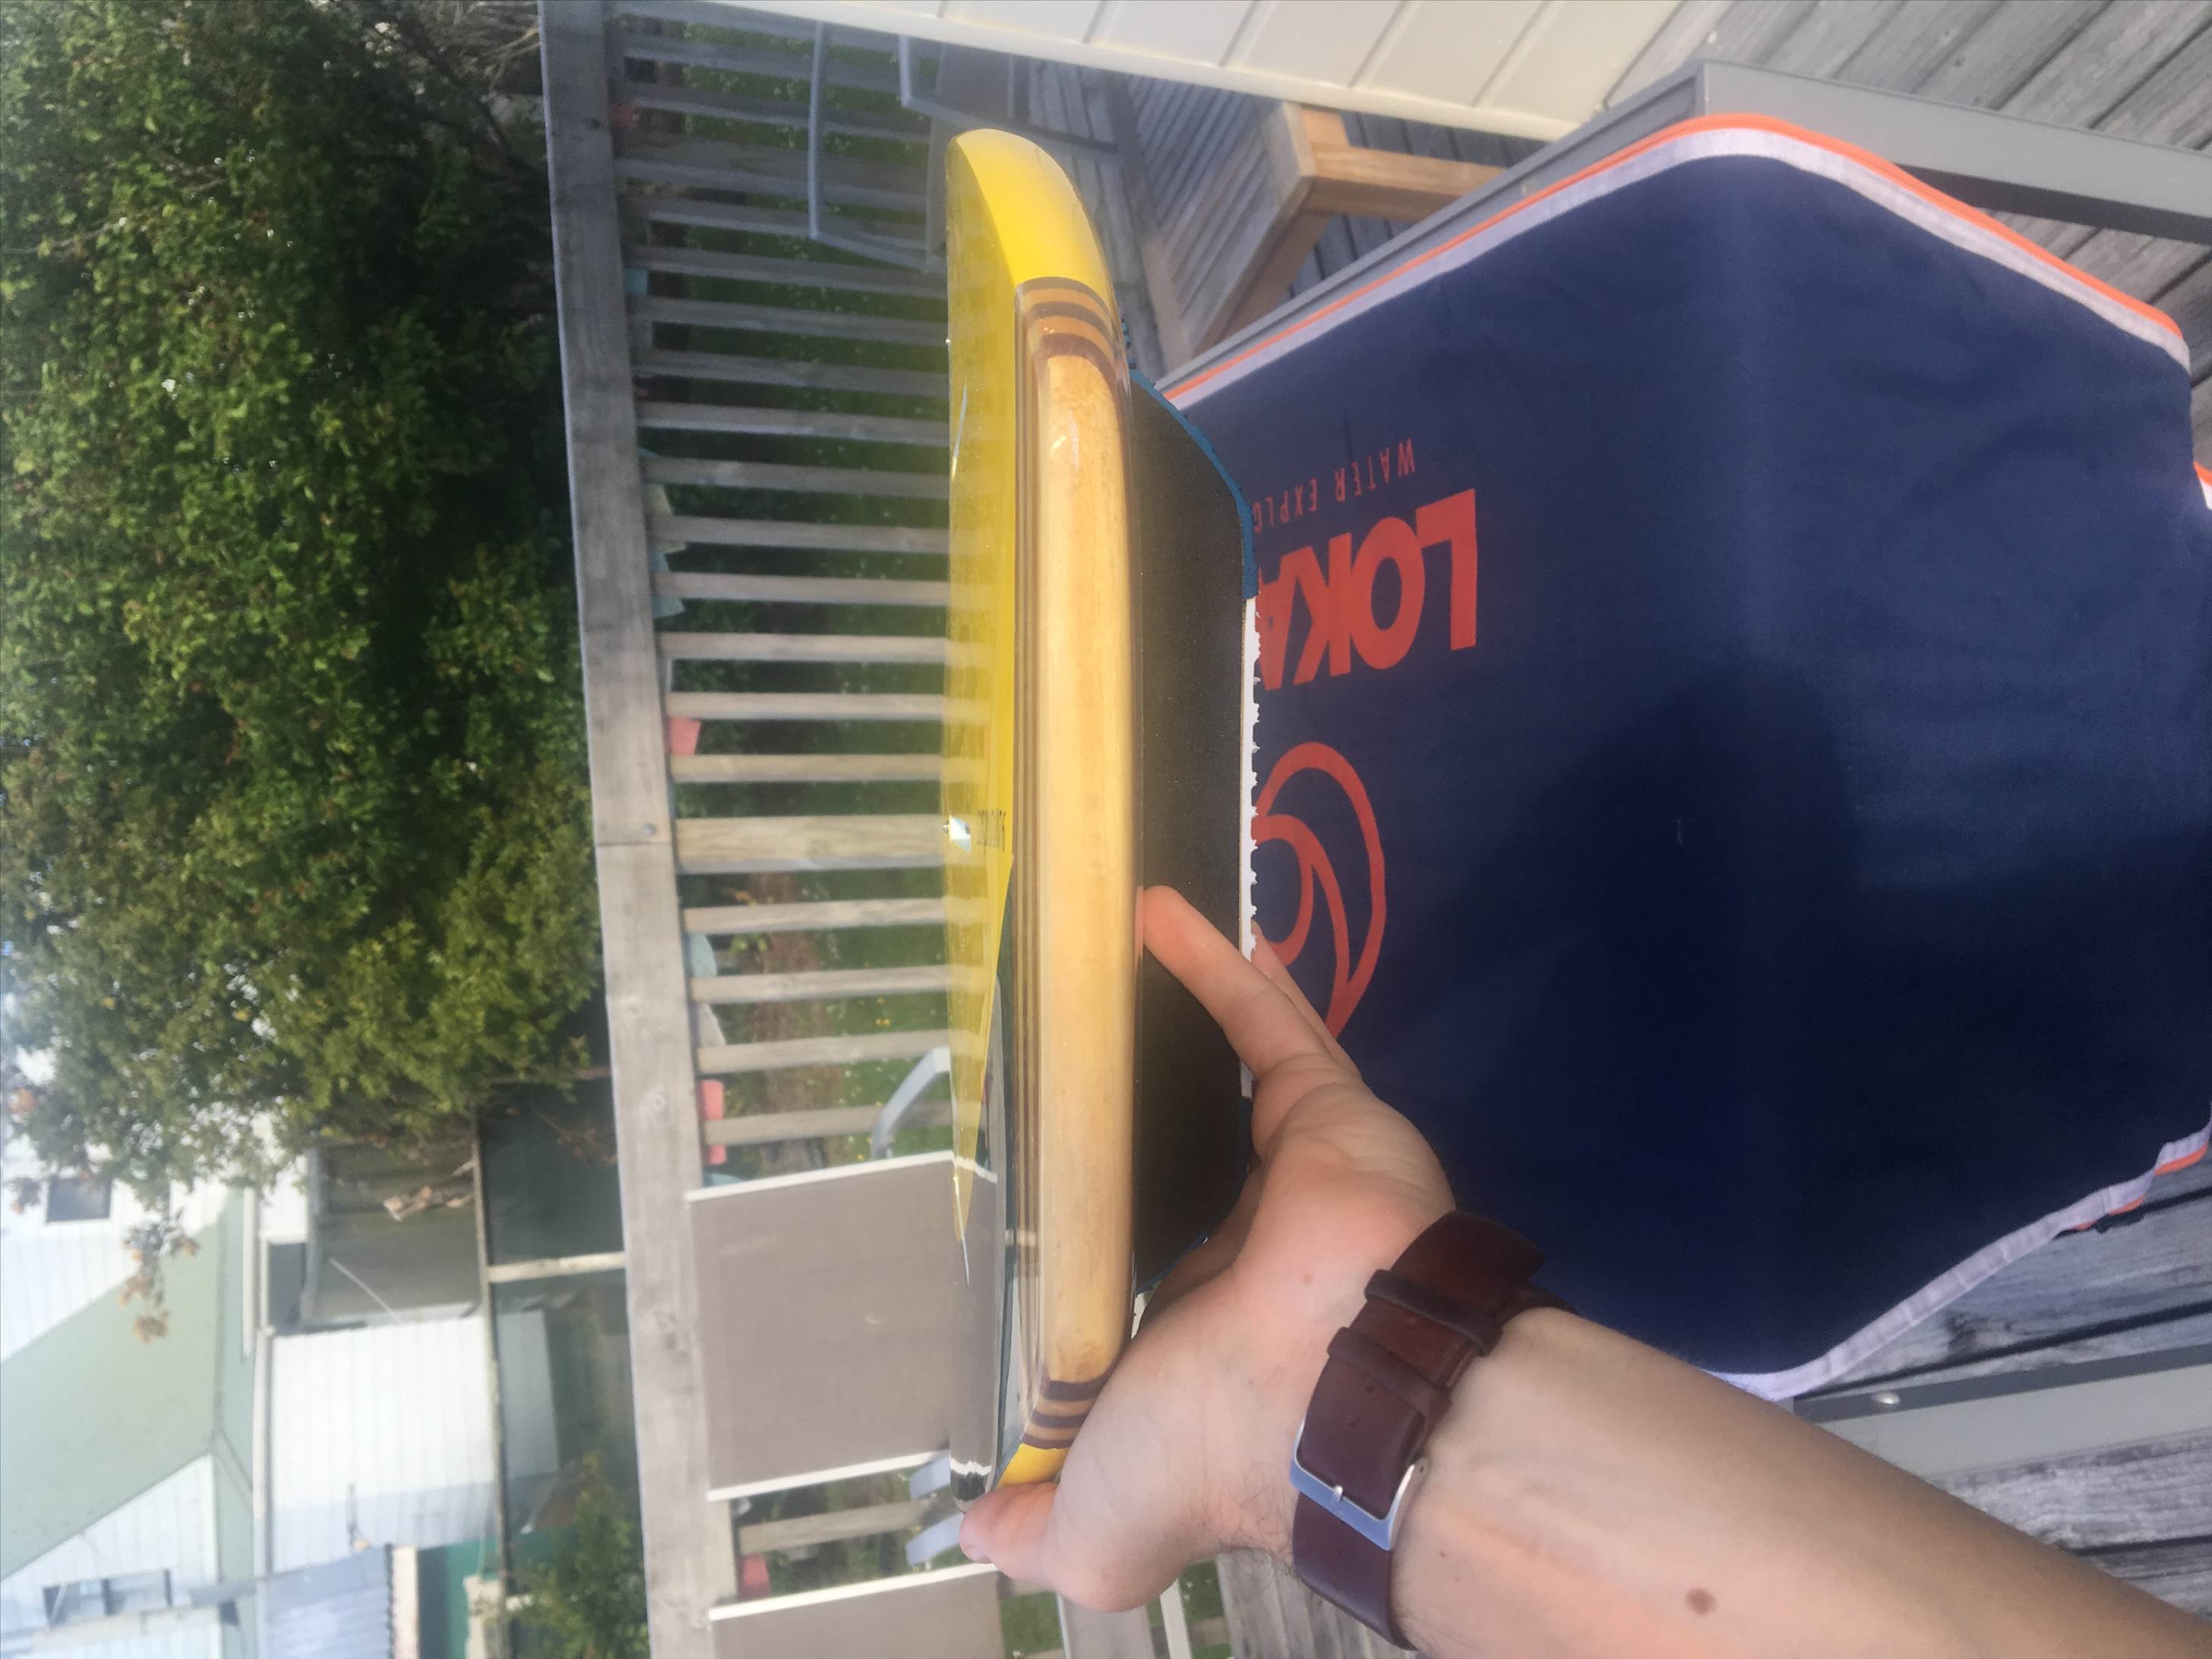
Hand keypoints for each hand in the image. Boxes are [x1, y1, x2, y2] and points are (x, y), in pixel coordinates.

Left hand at [958, 885, 1453, 1607]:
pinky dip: (1214, 965)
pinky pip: (1262, 1023)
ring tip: (1107, 949)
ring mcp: (1291, 1174)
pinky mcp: (1323, 1110)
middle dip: (1133, 1105)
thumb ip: (1032, 1525)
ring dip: (1175, 1009)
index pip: (1142, 1275)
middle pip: (1179, 1155)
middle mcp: (1247, 1252)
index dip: (1097, 1237)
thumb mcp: (1092, 1525)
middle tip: (1062, 1035)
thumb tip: (969, 1526)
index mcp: (1199, 1337)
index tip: (1037, 1190)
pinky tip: (1152, 909)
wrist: (1339, 1395)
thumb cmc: (1212, 1446)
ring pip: (1224, 1073)